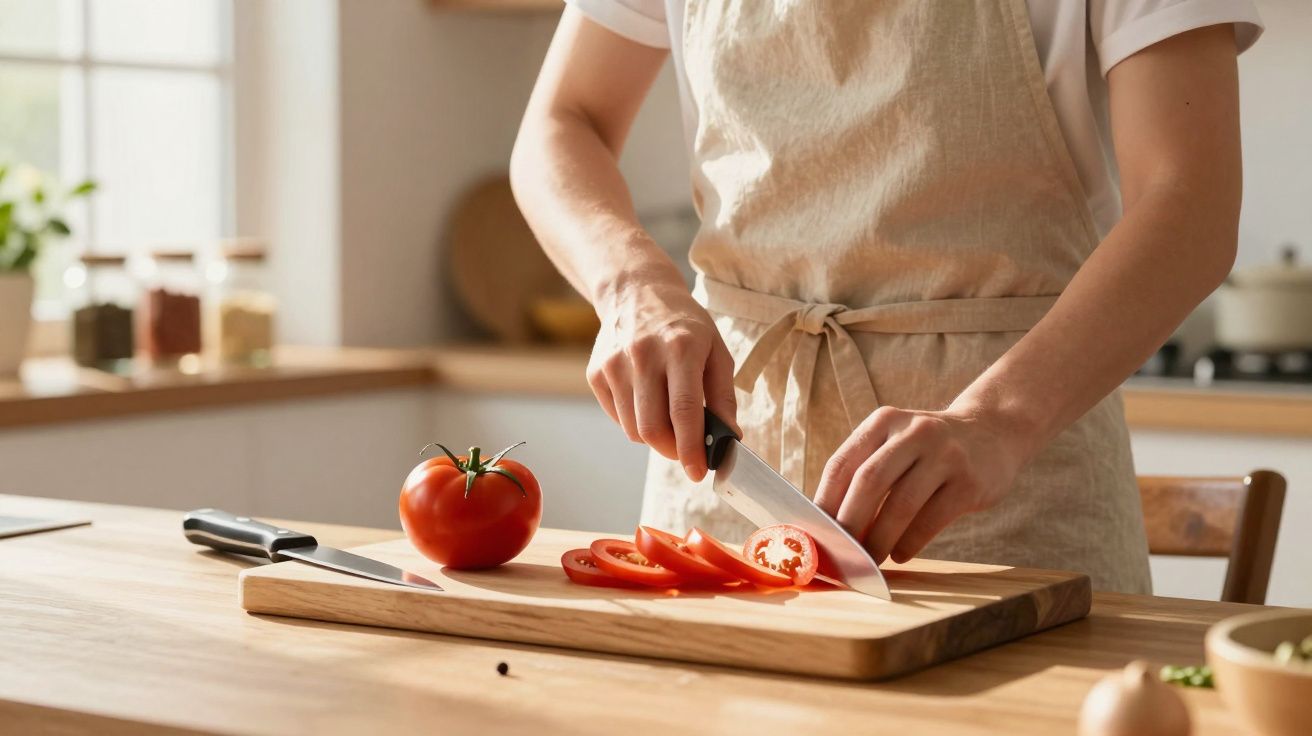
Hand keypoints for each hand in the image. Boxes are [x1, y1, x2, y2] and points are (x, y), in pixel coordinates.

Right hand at [588, 275, 739, 480]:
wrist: (635, 291)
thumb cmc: (684, 325)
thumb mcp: (716, 350)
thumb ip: (723, 396)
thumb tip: (728, 438)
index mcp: (680, 347)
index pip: (684, 411)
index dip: (691, 449)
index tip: (698, 472)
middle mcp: (643, 354)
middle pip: (652, 428)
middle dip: (672, 451)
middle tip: (687, 451)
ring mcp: (614, 364)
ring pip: (633, 429)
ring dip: (654, 436)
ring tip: (668, 416)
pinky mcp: (596, 373)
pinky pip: (618, 417)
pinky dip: (635, 421)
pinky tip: (647, 399)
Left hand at [813, 405, 1033, 563]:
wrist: (993, 433)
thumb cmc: (929, 451)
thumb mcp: (896, 444)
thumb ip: (865, 474)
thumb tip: (830, 526)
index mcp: (884, 421)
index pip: (842, 464)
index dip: (824, 502)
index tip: (814, 534)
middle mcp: (914, 431)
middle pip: (868, 482)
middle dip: (849, 523)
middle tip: (839, 554)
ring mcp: (945, 454)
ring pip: (901, 504)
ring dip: (879, 539)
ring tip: (869, 561)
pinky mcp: (968, 481)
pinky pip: (932, 519)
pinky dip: (911, 543)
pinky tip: (900, 555)